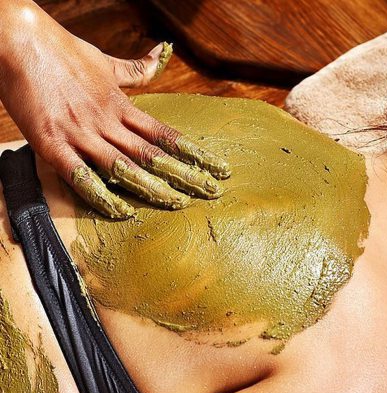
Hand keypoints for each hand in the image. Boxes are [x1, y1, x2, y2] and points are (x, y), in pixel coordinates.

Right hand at [0, 0, 230, 218]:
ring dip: (153, 187)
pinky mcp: (52, 144)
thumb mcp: (106, 62)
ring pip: (125, 166)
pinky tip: (122, 212)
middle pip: (154, 155)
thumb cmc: (62, 51)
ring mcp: (81, 133)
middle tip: (212, 192)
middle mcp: (108, 122)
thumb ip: (138, 68)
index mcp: (122, 106)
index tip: (219, 168)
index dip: (195, 154)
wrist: (18, 40)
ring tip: (179, 203)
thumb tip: (165, 51)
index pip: (167, 135)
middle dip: (186, 175)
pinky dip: (101, 196)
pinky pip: (80, 176)